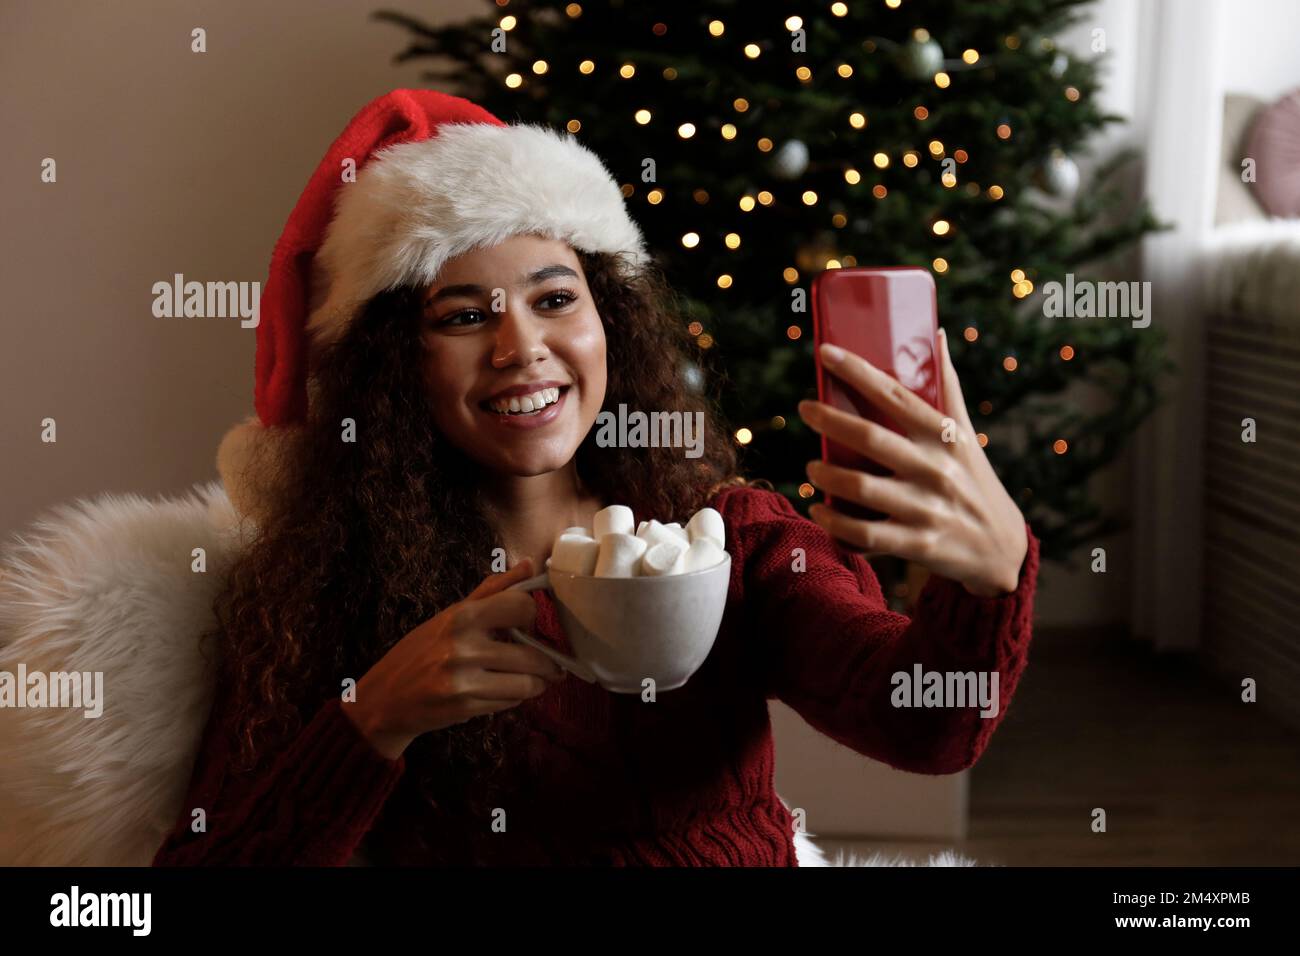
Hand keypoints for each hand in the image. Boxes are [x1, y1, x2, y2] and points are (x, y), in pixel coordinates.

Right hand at [343, 557, 565, 758]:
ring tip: (534, 680)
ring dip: (536, 684)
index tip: (528, 624)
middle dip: (546, 661)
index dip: (532, 615)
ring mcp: (464, 680)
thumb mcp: (451, 615)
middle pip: (532, 654)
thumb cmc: (420, 652)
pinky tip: (505, 691)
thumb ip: (492, 591)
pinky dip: (515, 698)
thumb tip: (527, 564)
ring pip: (527, 684)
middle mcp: (463, 647)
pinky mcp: (465, 708)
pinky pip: (510, 702)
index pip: (522, 605)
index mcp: (462, 616)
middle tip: (548, 663)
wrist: (385, 697)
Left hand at [798, 329, 1027, 597]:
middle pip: (871, 437)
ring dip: (827, 474)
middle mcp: (935, 468)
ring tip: (811, 467)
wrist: (1000, 547)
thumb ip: (948, 387)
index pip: (894, 394)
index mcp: (944, 435)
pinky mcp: (917, 543)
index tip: (825, 352)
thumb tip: (938, 334)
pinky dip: (836, 522)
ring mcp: (926, 508)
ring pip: (862, 487)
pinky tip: (820, 509)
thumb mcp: (966, 435)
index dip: (857, 371)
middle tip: (805, 409)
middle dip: (830, 420)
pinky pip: (866, 533)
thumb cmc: (973, 479)